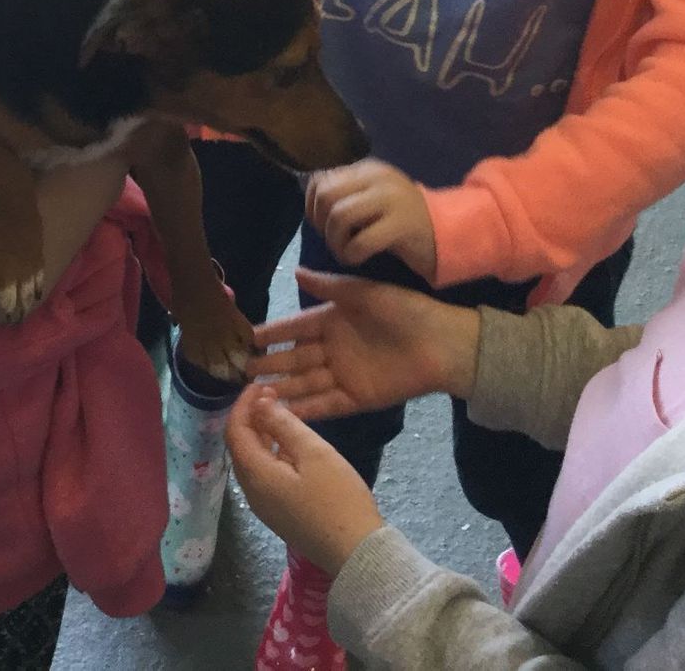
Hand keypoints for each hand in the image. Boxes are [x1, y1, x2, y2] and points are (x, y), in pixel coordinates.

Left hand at [228, 387, 384, 574]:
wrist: (357, 553)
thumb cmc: (337, 498)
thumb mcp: (313, 453)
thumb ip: (283, 425)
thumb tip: (258, 404)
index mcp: (255, 475)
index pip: (235, 431)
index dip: (243, 404)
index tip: (260, 385)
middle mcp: (251, 492)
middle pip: (240, 447)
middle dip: (250, 417)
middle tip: (271, 395)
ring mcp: (264, 507)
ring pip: (252, 462)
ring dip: (261, 436)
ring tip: (282, 414)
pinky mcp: (278, 514)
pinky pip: (264, 476)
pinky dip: (271, 454)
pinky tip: (291, 446)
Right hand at [248, 268, 480, 418]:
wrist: (444, 344)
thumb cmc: (405, 310)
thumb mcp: (364, 292)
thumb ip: (329, 287)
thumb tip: (295, 271)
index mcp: (333, 320)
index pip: (294, 328)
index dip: (272, 332)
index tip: (246, 338)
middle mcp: (333, 349)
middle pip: (293, 358)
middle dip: (268, 365)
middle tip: (240, 371)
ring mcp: (344, 375)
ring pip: (304, 383)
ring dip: (281, 389)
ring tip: (252, 395)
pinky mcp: (357, 398)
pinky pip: (325, 404)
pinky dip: (305, 409)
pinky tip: (283, 413)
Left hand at [306, 158, 436, 278]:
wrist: (446, 235)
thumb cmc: (399, 222)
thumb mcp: (371, 200)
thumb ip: (345, 194)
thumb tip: (310, 201)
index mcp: (367, 169)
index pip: (321, 180)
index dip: (312, 207)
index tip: (322, 225)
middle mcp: (378, 177)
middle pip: (326, 195)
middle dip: (321, 223)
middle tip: (334, 240)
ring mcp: (392, 199)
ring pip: (339, 216)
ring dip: (334, 241)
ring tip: (344, 251)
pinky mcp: (402, 225)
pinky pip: (360, 241)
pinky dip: (350, 254)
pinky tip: (357, 259)